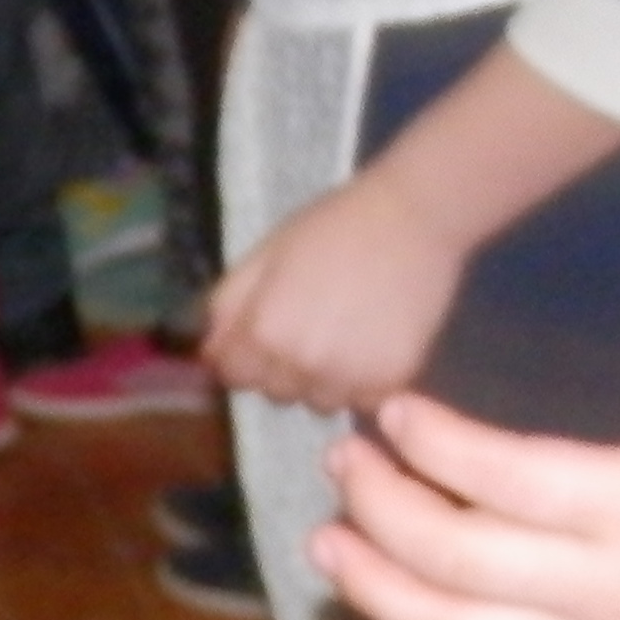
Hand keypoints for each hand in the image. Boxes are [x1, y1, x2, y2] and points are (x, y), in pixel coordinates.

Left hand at [205, 169, 471, 413]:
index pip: (233, 375)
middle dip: (284, 365)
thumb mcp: (266, 253)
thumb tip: (206, 351)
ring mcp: (347, 380)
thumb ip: (227, 304)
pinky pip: (362, 401)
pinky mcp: (389, 384)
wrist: (414, 217)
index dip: (246, 351)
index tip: (272, 324)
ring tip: (347, 332)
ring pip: (319, 401)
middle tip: (315, 320)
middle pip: (275, 392)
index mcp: (263, 333)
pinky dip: (364, 381)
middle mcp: (300, 366)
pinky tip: (375, 341)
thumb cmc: (334, 226)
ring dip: (324, 378)